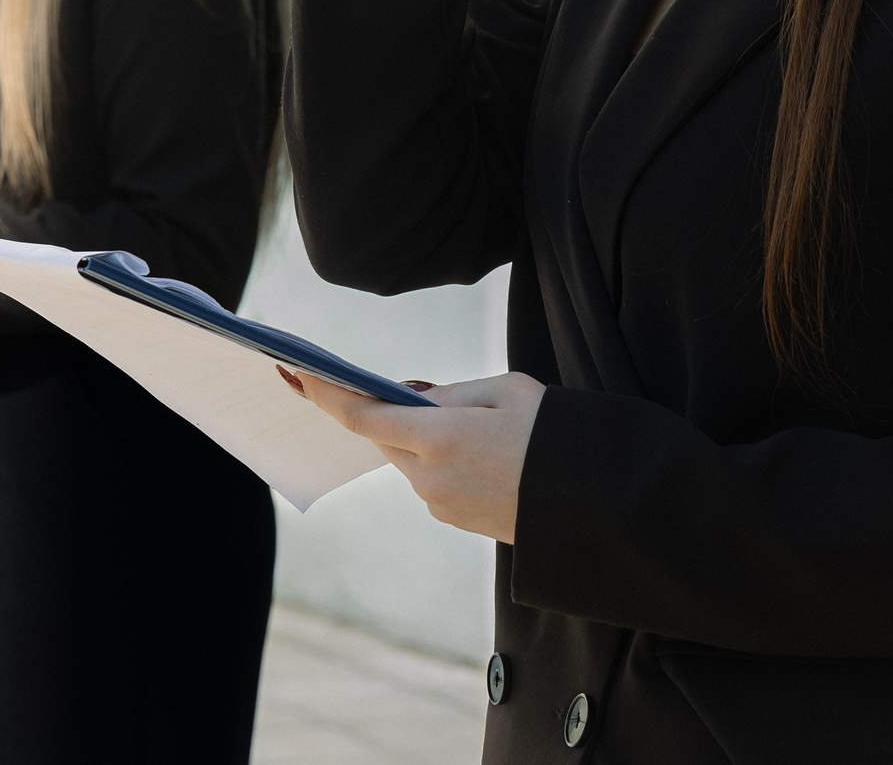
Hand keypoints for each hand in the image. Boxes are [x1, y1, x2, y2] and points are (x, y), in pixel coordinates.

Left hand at [283, 368, 544, 542]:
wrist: (598, 502)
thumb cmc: (555, 433)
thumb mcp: (505, 390)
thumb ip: (447, 393)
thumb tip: (407, 396)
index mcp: (440, 436)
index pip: (362, 415)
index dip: (324, 393)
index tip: (294, 373)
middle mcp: (429, 477)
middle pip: (382, 437)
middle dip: (381, 411)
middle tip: (386, 385)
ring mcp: (440, 504)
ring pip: (406, 459)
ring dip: (416, 436)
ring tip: (462, 419)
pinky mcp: (454, 519)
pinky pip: (429, 479)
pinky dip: (436, 457)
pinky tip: (475, 448)